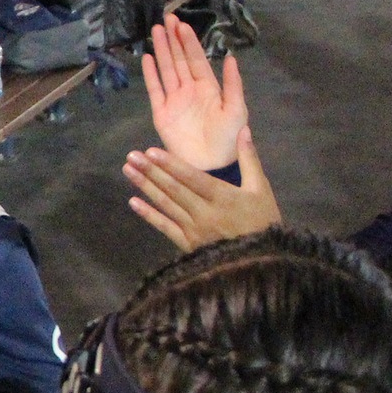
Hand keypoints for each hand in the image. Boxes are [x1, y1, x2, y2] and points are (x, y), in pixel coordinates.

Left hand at [123, 128, 282, 251]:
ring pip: (166, 205)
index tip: (151, 151)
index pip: (192, 177)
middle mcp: (205, 212)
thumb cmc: (263, 222)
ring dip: (145, 187)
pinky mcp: (188, 244)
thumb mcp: (261, 189)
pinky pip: (166, 227)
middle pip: (174, 189)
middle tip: (131, 156)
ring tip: (128, 171)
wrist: (261, 263)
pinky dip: (149, 215)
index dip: (171, 164)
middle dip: (151, 171)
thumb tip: (243, 129)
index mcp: (223, 197)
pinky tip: (133, 202)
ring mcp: (194, 229)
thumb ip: (249, 159)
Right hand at [142, 15, 248, 169]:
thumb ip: (232, 84)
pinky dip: (151, 74)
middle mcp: (189, 90)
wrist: (211, 164)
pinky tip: (148, 58)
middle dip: (173, 40)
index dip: (189, 42)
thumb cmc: (228, 138)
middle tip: (166, 19)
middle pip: (179, 60)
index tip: (182, 24)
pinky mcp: (162, 113)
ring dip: (161, 51)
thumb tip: (230, 57)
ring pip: (166, 70)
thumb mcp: (237, 109)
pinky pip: (155, 90)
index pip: (196, 59)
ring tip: (155, 31)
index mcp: (209, 88)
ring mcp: (174, 100)